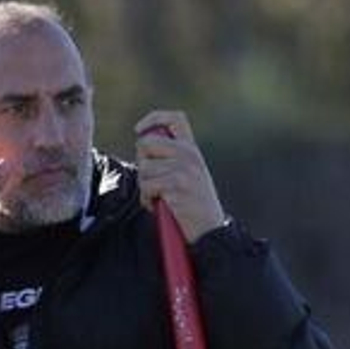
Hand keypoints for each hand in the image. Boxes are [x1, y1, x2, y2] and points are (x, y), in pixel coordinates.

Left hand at [134, 110, 226, 242]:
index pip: (175, 119)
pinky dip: (147, 200)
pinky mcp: (177, 186)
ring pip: (143, 169)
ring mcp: (184, 169)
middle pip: (145, 144)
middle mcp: (189, 155)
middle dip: (142, 163)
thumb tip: (142, 143)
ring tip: (160, 197)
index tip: (139, 130)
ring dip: (144, 187)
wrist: (210, 230)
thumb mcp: (189, 173)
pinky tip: (159, 206)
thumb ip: (171, 157)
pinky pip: (147, 186)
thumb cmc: (193, 204)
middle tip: (152, 181)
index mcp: (192, 149)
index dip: (153, 119)